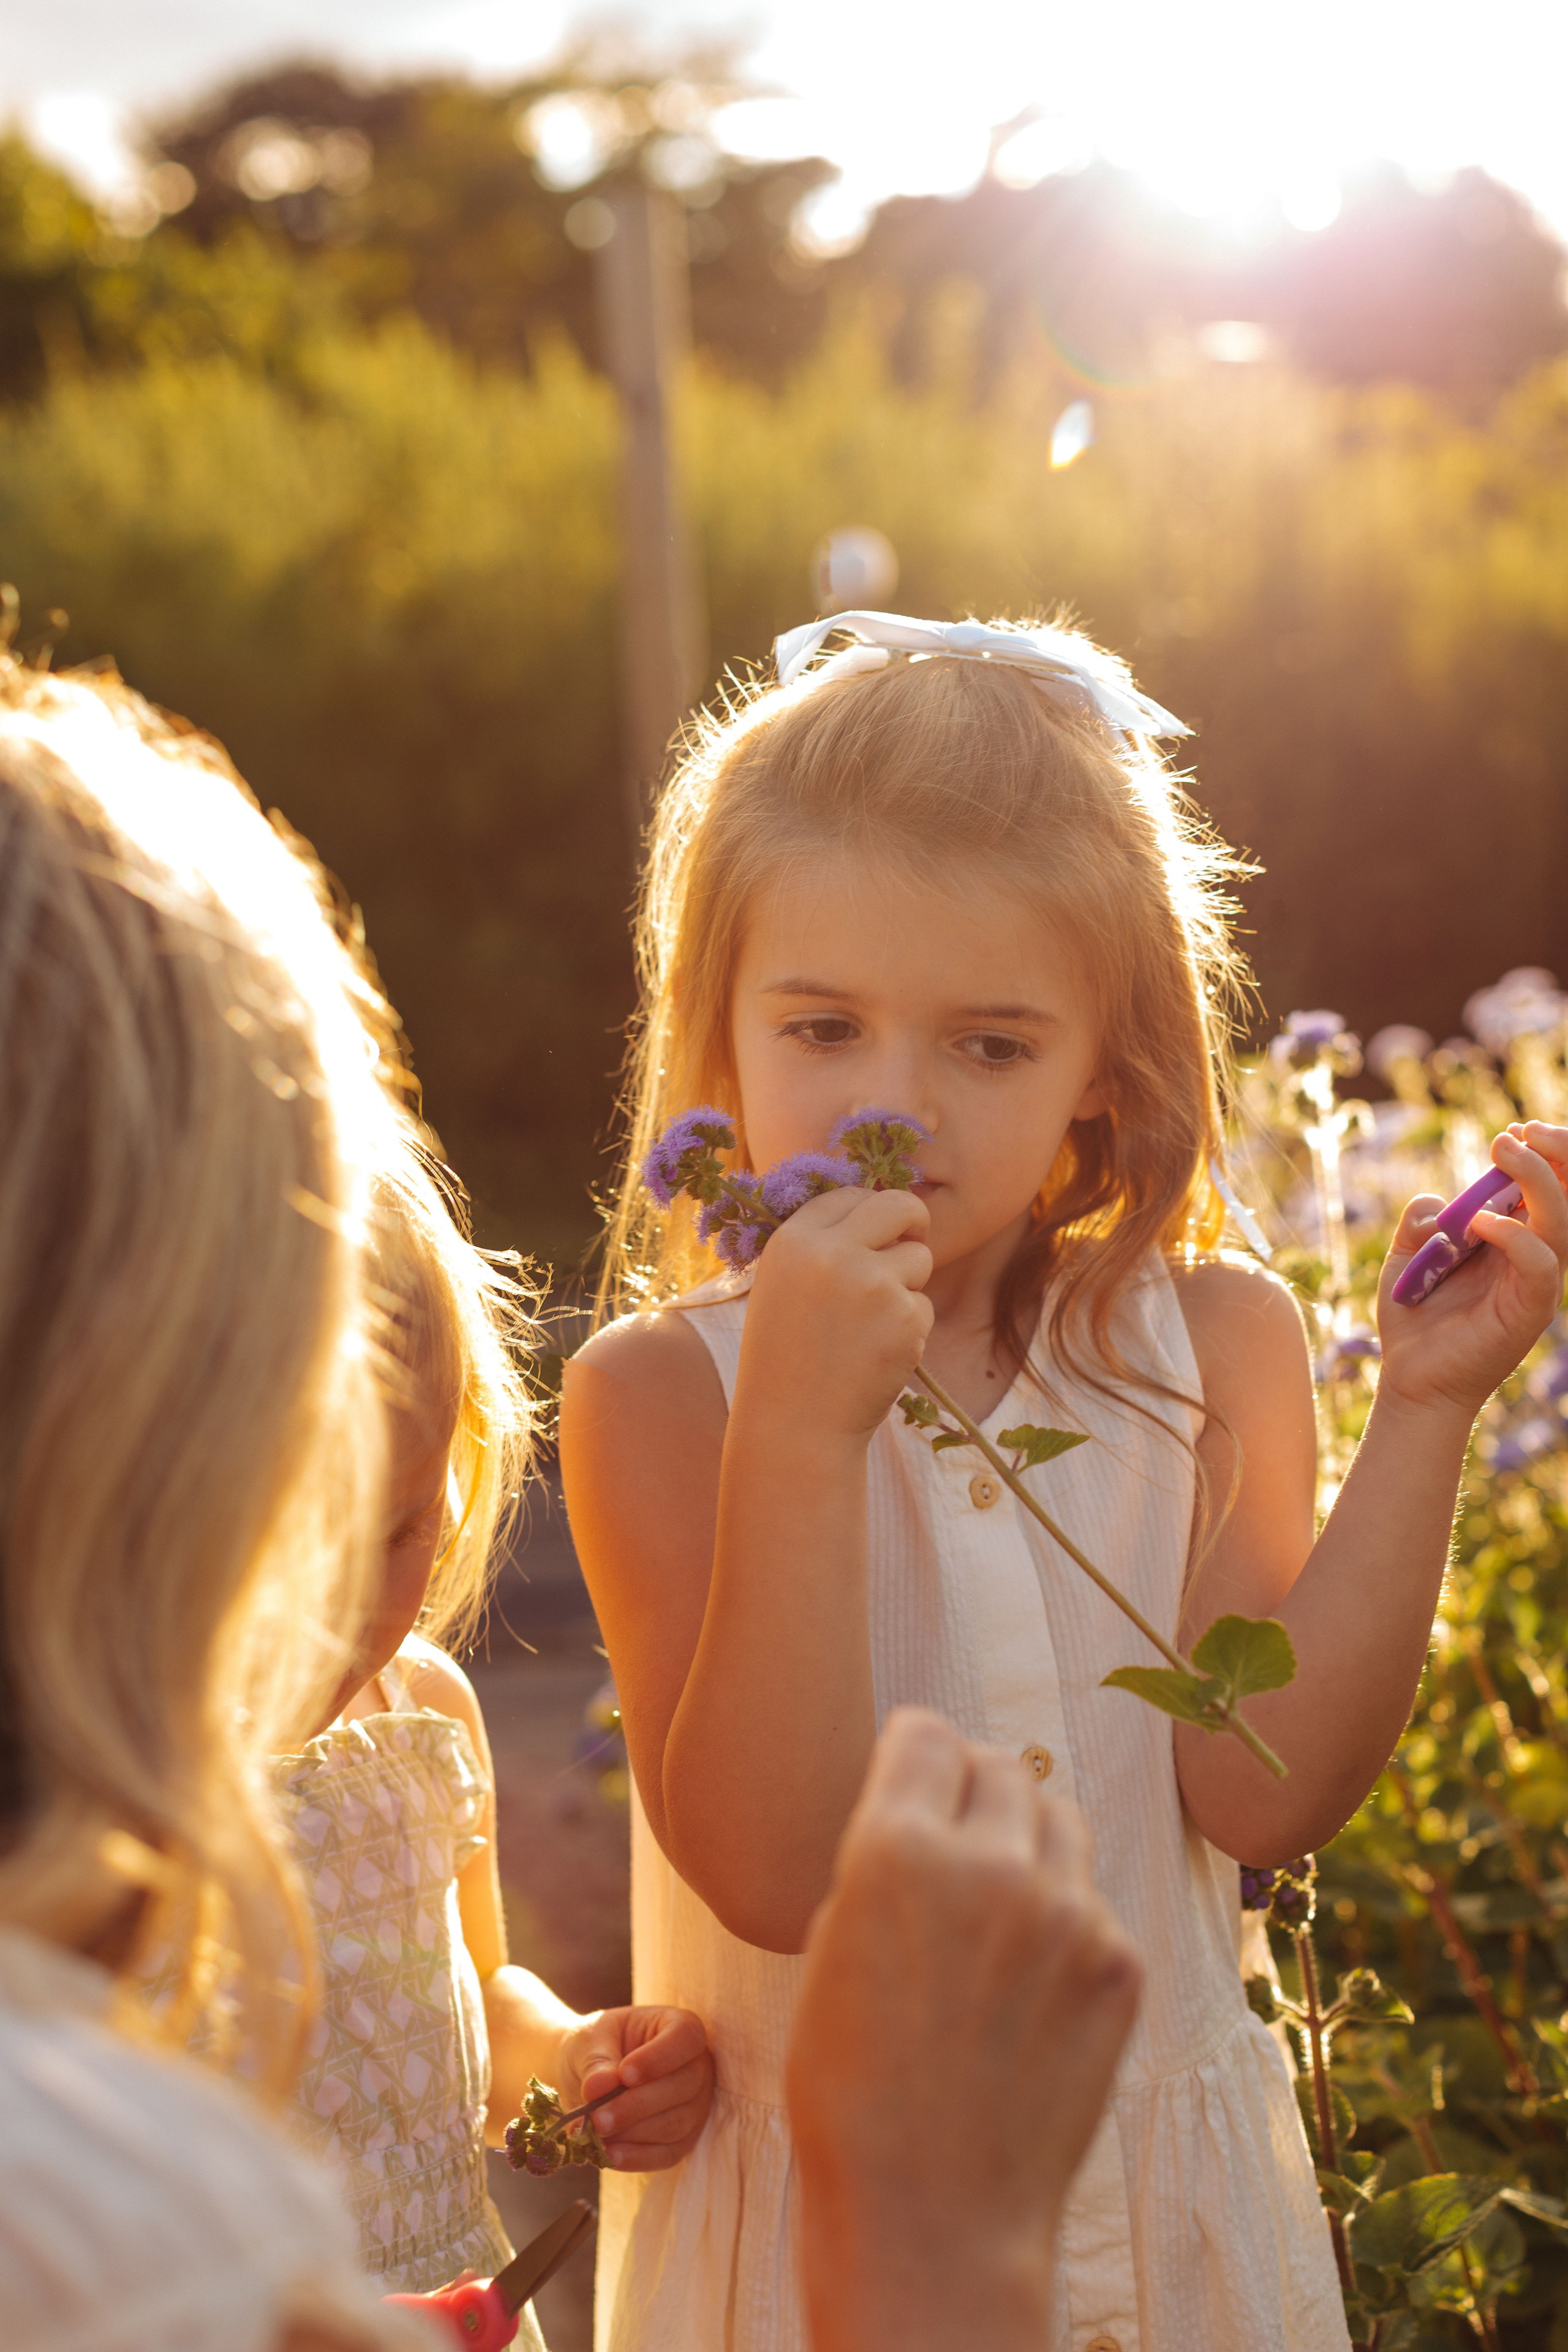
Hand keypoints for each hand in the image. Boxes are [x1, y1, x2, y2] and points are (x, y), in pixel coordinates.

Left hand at [557, 2004, 714, 2171]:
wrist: (586, 2078)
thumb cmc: (593, 2048)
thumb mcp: (588, 2042)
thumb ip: (596, 2063)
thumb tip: (598, 2088)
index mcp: (678, 2026)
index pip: (685, 2037)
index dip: (659, 2058)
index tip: (625, 2074)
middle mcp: (696, 2065)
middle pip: (682, 2086)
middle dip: (637, 2106)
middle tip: (597, 2118)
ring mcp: (695, 2105)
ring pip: (676, 2124)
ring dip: (634, 2133)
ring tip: (595, 2135)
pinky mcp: (683, 2139)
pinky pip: (669, 2154)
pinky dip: (638, 2158)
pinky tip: (609, 2156)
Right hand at [739, 1184, 933, 1443]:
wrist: (795, 1426)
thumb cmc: (785, 1359)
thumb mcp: (783, 1287)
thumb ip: (820, 1248)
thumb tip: (872, 1210)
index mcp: (794, 1241)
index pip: (849, 1195)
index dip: (867, 1212)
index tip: (874, 1232)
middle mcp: (833, 1254)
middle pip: (898, 1204)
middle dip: (913, 1220)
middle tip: (912, 1239)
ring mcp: (873, 1284)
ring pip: (919, 1258)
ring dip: (907, 1286)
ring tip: (869, 1326)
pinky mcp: (906, 1318)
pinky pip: (923, 1306)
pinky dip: (909, 1329)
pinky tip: (876, 1355)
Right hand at [786, 1710, 1139, 2351]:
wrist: (932, 2216)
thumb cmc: (853, 2092)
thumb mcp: (831, 1948)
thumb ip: (882, 1863)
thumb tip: (925, 1814)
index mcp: (898, 1850)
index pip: (928, 1734)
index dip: (915, 1752)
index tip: (914, 1772)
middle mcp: (992, 1864)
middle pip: (1002, 1766)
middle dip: (974, 1790)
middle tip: (957, 1838)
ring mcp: (1068, 1915)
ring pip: (1059, 1820)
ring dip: (1028, 1840)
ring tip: (999, 1903)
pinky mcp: (1119, 1965)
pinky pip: (1092, 1901)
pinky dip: (1063, 1920)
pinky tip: (1029, 1982)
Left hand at [1379, 1123, 1567, 1418]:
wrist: (1410, 1378)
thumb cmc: (1414, 1318)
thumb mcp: (1407, 1256)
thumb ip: (1421, 1221)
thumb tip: (1437, 1203)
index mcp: (1512, 1239)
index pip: (1549, 1188)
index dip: (1544, 1153)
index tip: (1515, 1129)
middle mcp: (1531, 1257)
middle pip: (1567, 1196)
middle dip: (1557, 1154)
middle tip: (1522, 1130)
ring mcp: (1534, 1284)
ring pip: (1560, 1222)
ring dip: (1538, 1178)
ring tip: (1503, 1148)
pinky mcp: (1528, 1311)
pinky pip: (1539, 1265)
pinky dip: (1514, 1236)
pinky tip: (1478, 1222)